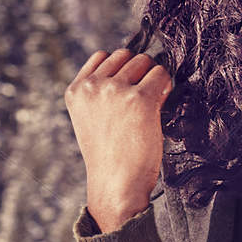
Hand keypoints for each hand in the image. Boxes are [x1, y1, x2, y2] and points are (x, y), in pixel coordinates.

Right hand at [65, 47, 173, 233]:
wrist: (117, 185)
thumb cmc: (111, 157)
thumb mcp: (93, 119)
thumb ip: (101, 93)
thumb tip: (135, 65)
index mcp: (76, 91)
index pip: (102, 56)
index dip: (121, 71)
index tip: (127, 91)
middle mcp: (92, 86)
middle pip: (125, 55)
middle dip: (138, 72)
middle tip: (142, 99)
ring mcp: (114, 90)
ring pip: (144, 61)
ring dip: (152, 77)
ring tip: (151, 103)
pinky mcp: (139, 99)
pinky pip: (160, 74)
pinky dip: (165, 85)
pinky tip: (162, 102)